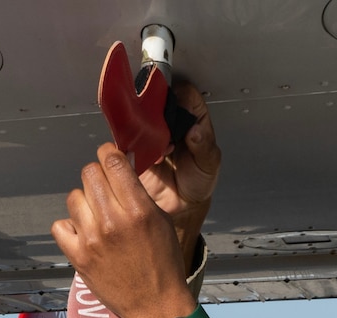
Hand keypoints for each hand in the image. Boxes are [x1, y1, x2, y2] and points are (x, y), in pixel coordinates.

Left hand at [52, 143, 197, 317]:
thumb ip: (138, 192)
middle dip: (97, 176)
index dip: (108, 153)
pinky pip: (60, 225)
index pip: (112, 161)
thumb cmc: (163, 263)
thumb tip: (123, 162)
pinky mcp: (77, 257)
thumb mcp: (160, 220)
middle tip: (105, 188)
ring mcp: (91, 240)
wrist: (156, 305)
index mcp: (138, 209)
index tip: (109, 157)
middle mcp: (112, 222)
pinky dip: (69, 226)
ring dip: (84, 201)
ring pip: (74, 197)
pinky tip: (83, 232)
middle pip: (89, 173)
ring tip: (96, 215)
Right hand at [138, 83, 220, 265]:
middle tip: (162, 127)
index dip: (180, 94)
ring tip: (158, 148)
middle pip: (159, 101)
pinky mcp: (135, 147)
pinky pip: (128, 138)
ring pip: (142, 117)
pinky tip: (143, 155)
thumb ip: (204, 146)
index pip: (186, 93)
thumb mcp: (209, 164)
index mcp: (193, 118)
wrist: (179, 205)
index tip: (177, 103)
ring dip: (145, 129)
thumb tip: (196, 132)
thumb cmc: (197, 181)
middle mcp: (170, 122)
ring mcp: (151, 133)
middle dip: (158, 112)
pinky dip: (132, 143)